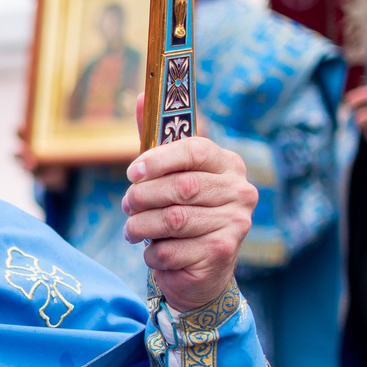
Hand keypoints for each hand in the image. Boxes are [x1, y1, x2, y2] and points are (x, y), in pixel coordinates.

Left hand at [120, 136, 255, 311]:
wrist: (203, 269)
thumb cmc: (182, 212)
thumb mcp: (169, 176)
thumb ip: (156, 141)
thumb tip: (140, 97)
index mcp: (228, 164)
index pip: (196, 149)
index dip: (159, 159)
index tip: (132, 172)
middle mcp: (239, 191)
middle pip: (181, 186)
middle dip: (143, 197)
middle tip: (127, 205)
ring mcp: (235, 223)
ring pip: (173, 219)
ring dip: (142, 226)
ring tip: (133, 230)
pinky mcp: (222, 253)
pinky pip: (172, 250)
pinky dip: (153, 254)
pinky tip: (155, 253)